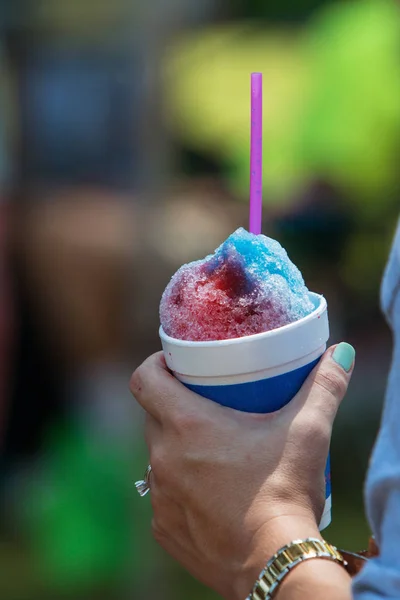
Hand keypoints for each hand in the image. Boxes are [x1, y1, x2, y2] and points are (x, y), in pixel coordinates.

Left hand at [131, 344, 354, 598]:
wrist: (275, 564)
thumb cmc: (285, 493)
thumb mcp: (307, 433)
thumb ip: (323, 388)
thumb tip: (340, 354)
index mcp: (186, 426)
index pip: (144, 380)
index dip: (155, 365)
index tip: (175, 364)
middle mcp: (163, 458)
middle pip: (153, 416)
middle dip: (173, 404)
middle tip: (206, 403)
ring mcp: (161, 496)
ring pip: (157, 456)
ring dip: (176, 447)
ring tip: (211, 448)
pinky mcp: (165, 527)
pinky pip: (164, 495)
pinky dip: (180, 487)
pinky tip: (208, 492)